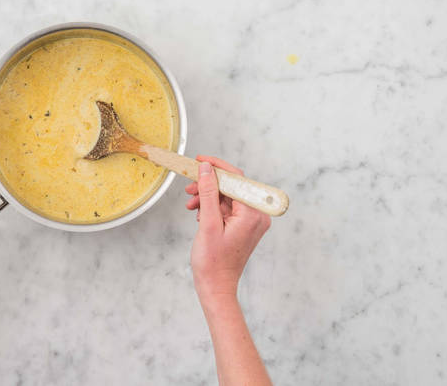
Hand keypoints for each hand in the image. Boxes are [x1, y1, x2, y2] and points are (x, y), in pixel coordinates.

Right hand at [185, 156, 270, 298]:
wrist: (216, 286)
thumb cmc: (213, 262)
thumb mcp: (207, 223)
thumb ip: (208, 193)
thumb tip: (206, 169)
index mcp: (253, 214)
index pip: (236, 178)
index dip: (217, 167)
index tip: (199, 161)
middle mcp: (257, 215)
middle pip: (232, 186)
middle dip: (209, 184)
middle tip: (189, 187)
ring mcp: (251, 221)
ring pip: (227, 196)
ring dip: (207, 196)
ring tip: (191, 203)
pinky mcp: (243, 226)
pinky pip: (227, 208)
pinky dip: (212, 207)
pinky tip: (199, 213)